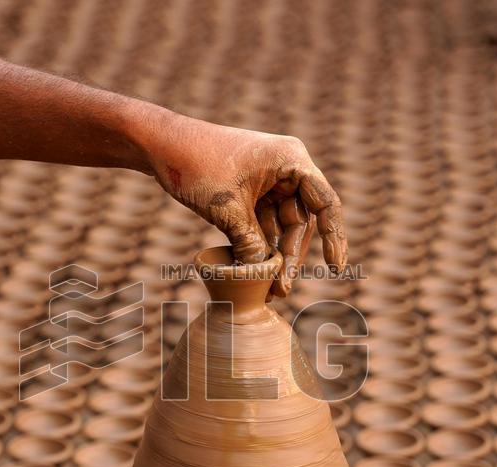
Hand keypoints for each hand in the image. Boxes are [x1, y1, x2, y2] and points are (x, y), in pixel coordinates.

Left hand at [146, 116, 345, 296]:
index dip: (334, 237)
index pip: (325, 203)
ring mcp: (269, 180)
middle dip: (291, 256)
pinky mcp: (251, 191)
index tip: (336, 268)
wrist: (160, 145)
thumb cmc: (195, 165)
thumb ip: (251, 244)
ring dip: (275, 256)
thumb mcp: (226, 210)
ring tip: (271, 289)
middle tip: (283, 289)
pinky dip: (260, 246)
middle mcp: (287, 168)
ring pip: (282, 225)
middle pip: (301, 220)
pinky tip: (258, 273)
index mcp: (291, 160)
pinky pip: (264, 223)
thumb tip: (266, 275)